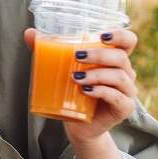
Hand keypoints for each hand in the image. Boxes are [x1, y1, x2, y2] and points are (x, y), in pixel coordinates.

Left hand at [24, 27, 140, 142]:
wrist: (78, 126)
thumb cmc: (73, 94)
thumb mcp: (62, 70)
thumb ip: (48, 50)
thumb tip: (29, 33)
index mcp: (115, 60)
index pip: (129, 41)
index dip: (120, 35)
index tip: (102, 35)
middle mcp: (126, 73)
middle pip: (121, 57)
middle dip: (99, 54)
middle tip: (77, 56)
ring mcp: (127, 91)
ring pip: (119, 76)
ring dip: (97, 74)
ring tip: (76, 77)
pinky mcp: (124, 108)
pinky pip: (117, 97)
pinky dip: (101, 92)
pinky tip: (86, 91)